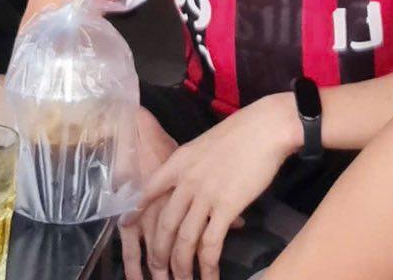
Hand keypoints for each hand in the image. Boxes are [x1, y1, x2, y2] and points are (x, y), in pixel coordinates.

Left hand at [131, 94, 298, 279]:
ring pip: (185, 239)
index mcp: (178, 162)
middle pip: (164, 224)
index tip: (125, 225)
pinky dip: (208, 264)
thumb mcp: (206, 145)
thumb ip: (194, 168)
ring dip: (181, 265)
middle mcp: (186, 181)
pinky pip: (211, 243)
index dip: (135, 211)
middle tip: (157, 271)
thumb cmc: (242, 132)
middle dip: (159, 253)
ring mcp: (205, 195)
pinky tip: (209, 275)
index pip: (148, 190)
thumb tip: (194, 190)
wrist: (266, 127)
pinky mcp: (227, 207)